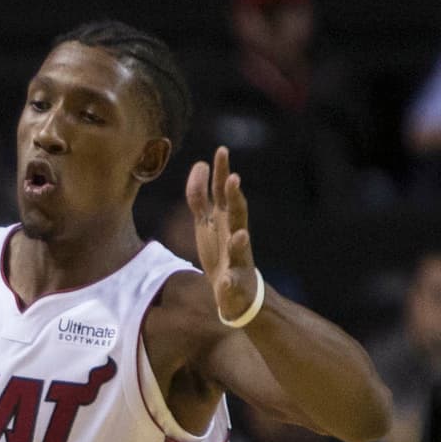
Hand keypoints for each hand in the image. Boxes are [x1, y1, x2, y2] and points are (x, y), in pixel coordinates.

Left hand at [186, 146, 260, 324]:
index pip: (223, 192)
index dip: (221, 172)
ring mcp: (238, 258)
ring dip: (239, 241)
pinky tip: (225, 281)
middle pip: (237, 213)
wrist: (235, 291)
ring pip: (240, 247)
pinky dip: (229, 282)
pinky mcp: (235, 282)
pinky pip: (232, 282)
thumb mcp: (206, 222)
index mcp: (226, 219)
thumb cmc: (221, 251)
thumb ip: (200, 197)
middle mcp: (235, 234)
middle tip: (233, 179)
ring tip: (241, 234)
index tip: (221, 150)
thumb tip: (200, 164)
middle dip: (235, 198)